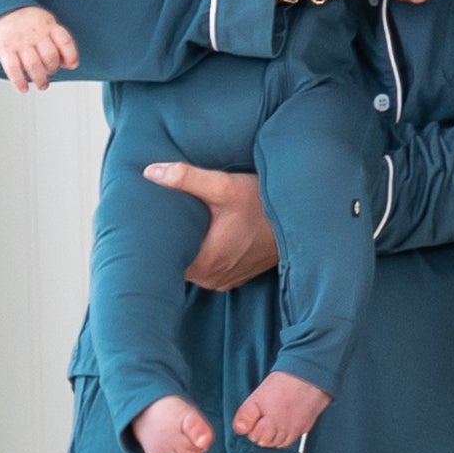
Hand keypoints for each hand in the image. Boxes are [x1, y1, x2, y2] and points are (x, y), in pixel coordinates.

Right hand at [0, 5, 76, 90]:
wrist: (1, 10)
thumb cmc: (30, 22)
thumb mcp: (48, 24)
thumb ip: (59, 42)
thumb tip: (70, 64)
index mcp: (49, 26)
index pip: (65, 41)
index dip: (71, 55)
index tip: (72, 65)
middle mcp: (35, 34)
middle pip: (50, 56)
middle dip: (53, 68)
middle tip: (50, 72)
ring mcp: (19, 42)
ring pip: (33, 64)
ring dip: (40, 79)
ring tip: (43, 85)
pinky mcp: (4, 50)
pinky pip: (12, 68)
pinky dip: (19, 81)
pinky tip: (24, 89)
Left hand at [143, 160, 278, 289]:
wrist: (305, 221)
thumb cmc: (267, 207)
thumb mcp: (227, 187)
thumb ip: (187, 178)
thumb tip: (151, 172)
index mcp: (205, 262)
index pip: (161, 259)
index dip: (153, 241)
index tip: (148, 224)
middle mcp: (212, 277)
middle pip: (176, 262)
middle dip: (171, 242)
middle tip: (166, 219)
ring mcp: (224, 280)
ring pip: (192, 266)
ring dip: (189, 249)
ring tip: (186, 226)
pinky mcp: (235, 278)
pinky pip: (209, 269)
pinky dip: (206, 255)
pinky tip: (207, 237)